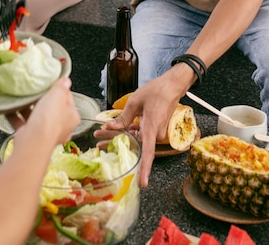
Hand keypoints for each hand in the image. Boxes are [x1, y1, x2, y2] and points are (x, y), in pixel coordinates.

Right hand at [12, 78, 79, 146]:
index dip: (59, 90)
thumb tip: (65, 81)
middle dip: (42, 100)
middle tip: (36, 90)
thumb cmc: (50, 118)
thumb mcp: (58, 95)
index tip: (51, 84)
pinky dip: (15, 116)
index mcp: (72, 117)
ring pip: (36, 117)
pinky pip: (22, 124)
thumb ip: (62, 87)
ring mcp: (44, 134)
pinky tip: (10, 108)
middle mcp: (60, 128)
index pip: (68, 99)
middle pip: (51, 109)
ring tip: (21, 97)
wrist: (34, 140)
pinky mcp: (30, 137)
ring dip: (27, 108)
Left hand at [105, 69, 187, 186]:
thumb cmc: (155, 91)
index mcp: (150, 127)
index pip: (148, 153)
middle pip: (133, 144)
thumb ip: (123, 117)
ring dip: (119, 137)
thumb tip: (110, 127)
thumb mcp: (135, 101)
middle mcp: (154, 133)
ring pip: (135, 139)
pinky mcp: (154, 129)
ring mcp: (155, 132)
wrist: (172, 86)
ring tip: (100, 135)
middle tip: (96, 144)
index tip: (142, 183)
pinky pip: (140, 134)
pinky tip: (116, 129)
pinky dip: (129, 132)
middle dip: (114, 144)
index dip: (145, 169)